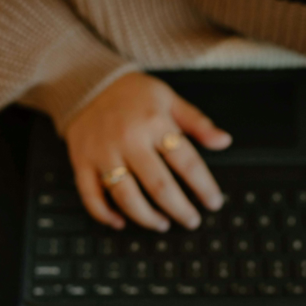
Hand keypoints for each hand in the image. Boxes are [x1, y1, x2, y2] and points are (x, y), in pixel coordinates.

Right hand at [65, 72, 231, 231]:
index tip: (213, 202)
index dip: (204, 187)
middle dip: (179, 209)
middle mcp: (129, 139)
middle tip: (191, 221)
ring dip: (146, 217)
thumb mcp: (169, 99)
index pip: (187, 162)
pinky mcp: (82, 161)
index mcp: (154, 122)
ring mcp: (103, 153)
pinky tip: (119, 222)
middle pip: (159, 186)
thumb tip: (224, 141)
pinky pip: (91, 195)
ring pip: (126, 196)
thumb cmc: (132, 93)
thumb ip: (197, 123)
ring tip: (161, 224)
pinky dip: (104, 214)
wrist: (85, 82)